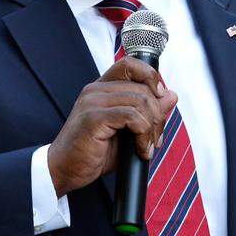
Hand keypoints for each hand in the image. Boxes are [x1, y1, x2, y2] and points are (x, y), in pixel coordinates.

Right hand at [47, 57, 177, 197]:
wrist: (65, 171)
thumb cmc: (93, 153)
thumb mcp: (127, 131)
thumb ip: (147, 112)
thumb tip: (170, 95)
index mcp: (102, 89)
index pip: (131, 64)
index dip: (150, 76)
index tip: (160, 97)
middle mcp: (95, 90)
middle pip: (142, 88)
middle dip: (157, 115)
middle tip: (155, 138)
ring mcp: (93, 102)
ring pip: (140, 101)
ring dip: (151, 128)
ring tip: (147, 146)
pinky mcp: (93, 118)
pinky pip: (132, 117)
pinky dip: (143, 135)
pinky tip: (140, 150)